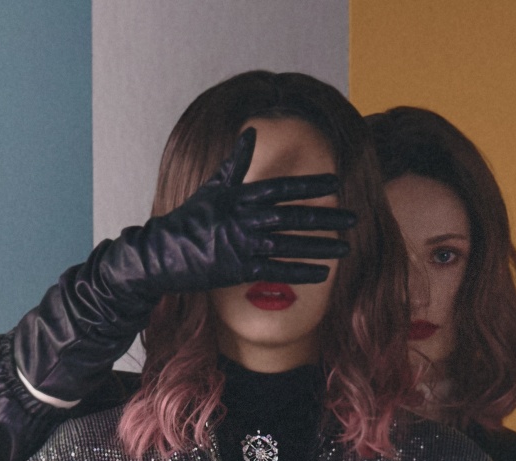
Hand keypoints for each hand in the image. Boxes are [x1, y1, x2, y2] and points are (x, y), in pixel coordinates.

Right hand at [134, 128, 356, 295]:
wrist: (162, 253)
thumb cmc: (189, 219)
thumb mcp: (212, 186)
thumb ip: (235, 162)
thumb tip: (249, 133)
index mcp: (242, 196)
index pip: (283, 187)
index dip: (310, 184)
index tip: (335, 182)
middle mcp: (247, 219)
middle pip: (294, 217)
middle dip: (326, 217)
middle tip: (353, 218)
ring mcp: (244, 245)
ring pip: (291, 244)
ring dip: (321, 246)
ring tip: (346, 247)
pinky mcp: (240, 270)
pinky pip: (278, 271)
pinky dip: (302, 271)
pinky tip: (323, 272)